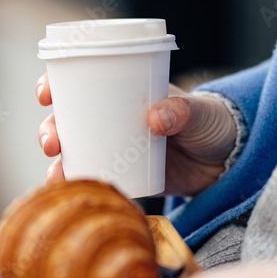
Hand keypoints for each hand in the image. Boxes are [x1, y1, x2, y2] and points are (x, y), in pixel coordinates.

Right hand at [36, 74, 237, 195]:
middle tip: (52, 142)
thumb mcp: (200, 112)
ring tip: (56, 176)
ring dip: (58, 163)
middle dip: (51, 130)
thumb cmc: (212, 123)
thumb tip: (156, 117)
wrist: (230, 161)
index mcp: (124, 93)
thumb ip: (183, 111)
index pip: (81, 82)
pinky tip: (69, 195)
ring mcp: (117, 149)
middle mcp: (112, 120)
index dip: (56, 84)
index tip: (46, 93)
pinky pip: (95, 179)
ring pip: (75, 153)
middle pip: (68, 121)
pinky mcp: (126, 176)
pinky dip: (79, 186)